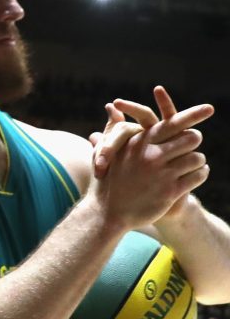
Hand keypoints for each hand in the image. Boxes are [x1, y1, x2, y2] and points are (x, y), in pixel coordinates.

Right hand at [89, 86, 212, 231]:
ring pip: (197, 158)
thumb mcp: (108, 150)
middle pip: (190, 138)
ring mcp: (161, 173)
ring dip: (198, 160)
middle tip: (191, 143)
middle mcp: (151, 154)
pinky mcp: (170, 191)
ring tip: (192, 163)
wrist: (109, 211)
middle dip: (193, 140)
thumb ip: (114, 127)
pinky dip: (201, 174)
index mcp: (139, 141)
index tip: (209, 108)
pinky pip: (197, 176)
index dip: (193, 114)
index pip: (171, 123)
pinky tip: (195, 175)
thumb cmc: (109, 178)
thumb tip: (112, 107)